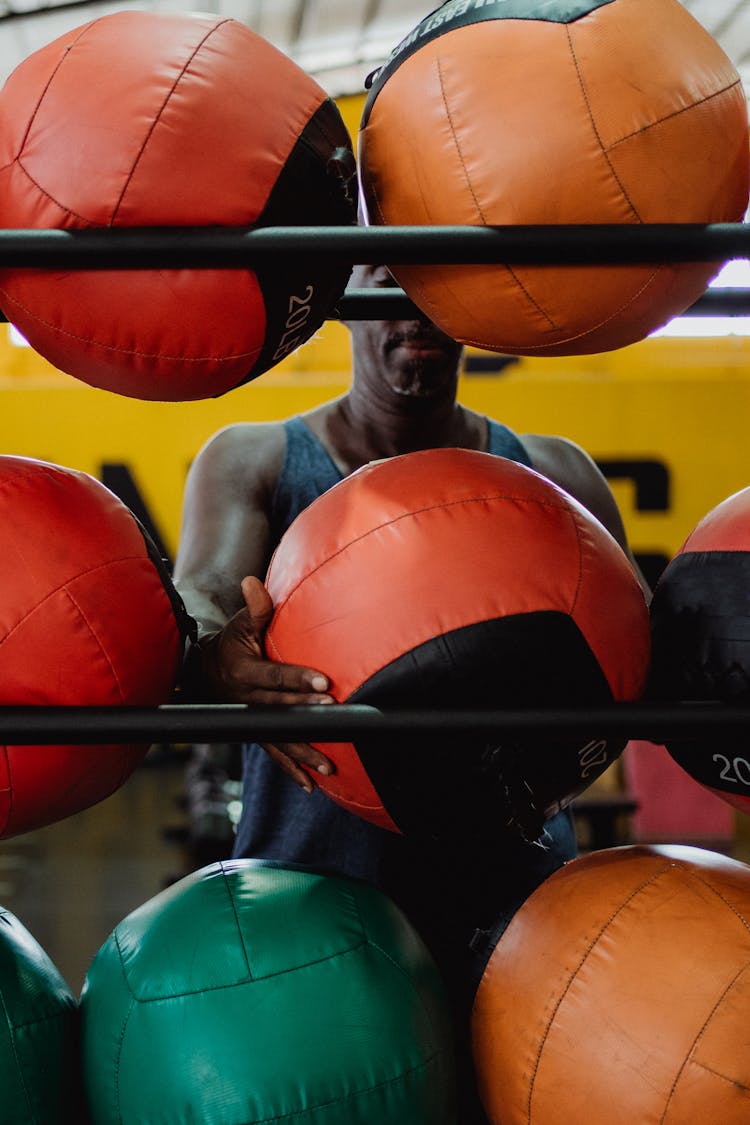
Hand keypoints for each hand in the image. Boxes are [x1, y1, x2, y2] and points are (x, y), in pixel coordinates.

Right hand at [202, 575, 334, 791]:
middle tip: (335, 718)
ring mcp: (250, 720)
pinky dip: (290, 770)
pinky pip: (273, 753)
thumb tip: (252, 580)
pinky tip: (310, 784)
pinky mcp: (255, 732)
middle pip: (280, 710)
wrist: (203, 671)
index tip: (325, 682)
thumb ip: (254, 606)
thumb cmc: (230, 641)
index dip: (299, 679)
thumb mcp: (239, 622)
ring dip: (303, 754)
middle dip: (307, 716)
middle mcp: (246, 701)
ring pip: (278, 739)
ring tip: (329, 764)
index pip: (274, 676)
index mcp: (243, 671)